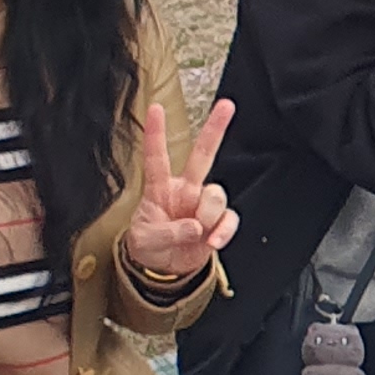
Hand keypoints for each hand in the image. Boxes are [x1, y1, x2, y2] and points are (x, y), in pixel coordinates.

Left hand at [120, 100, 241, 288]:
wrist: (165, 270)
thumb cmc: (149, 247)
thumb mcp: (145, 241)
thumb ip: (167, 232)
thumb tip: (195, 227)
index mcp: (160, 189)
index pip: (157, 157)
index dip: (156, 133)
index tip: (156, 109)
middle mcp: (185, 190)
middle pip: (203, 154)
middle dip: (215, 129)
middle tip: (227, 105)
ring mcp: (203, 205)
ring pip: (216, 194)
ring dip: (207, 215)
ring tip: (196, 233)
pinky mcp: (218, 222)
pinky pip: (229, 219)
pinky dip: (224, 231)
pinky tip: (213, 240)